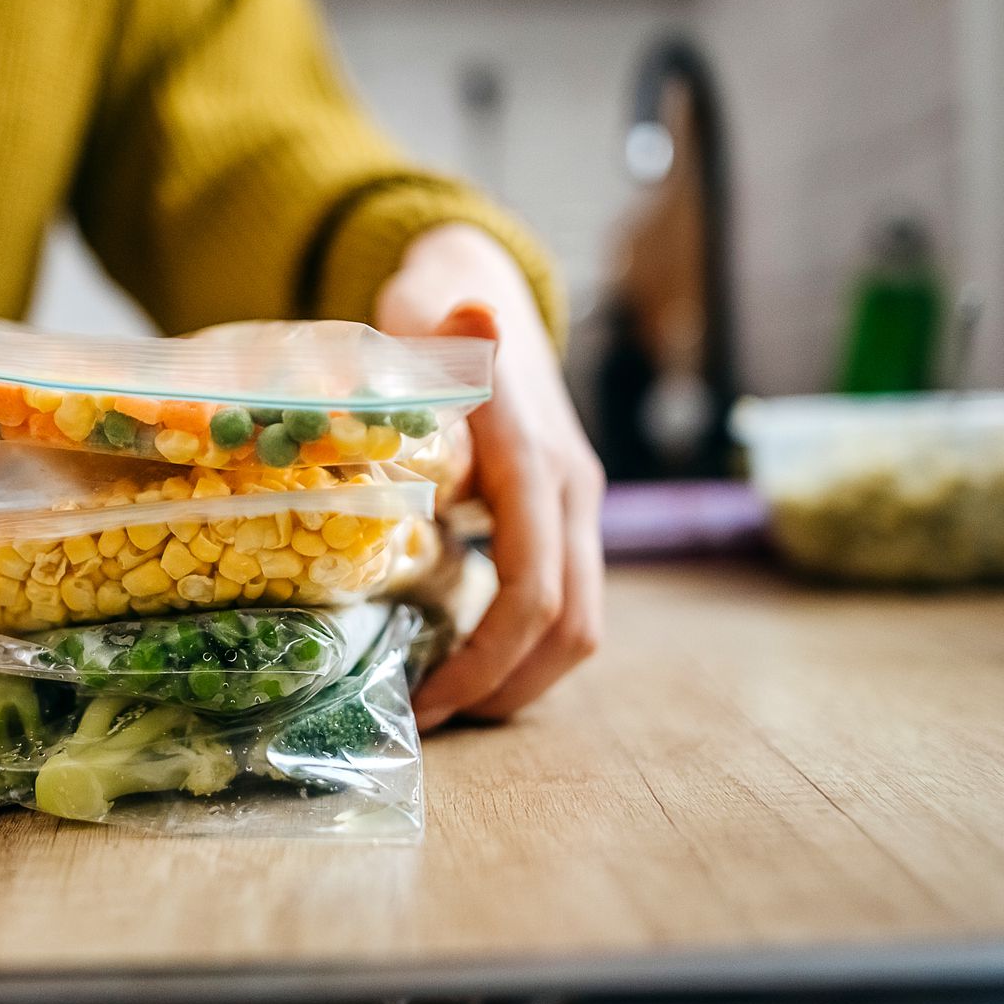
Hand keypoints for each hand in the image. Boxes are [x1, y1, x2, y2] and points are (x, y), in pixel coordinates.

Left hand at [375, 225, 604, 727]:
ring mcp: (572, 502)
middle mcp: (570, 489)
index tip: (425, 698)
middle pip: (572, 626)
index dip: (485, 659)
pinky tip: (461, 655)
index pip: (533, 590)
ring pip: (578, 620)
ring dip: (520, 676)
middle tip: (430, 721)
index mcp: (537, 463)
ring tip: (445, 702)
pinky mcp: (558, 510)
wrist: (476, 282)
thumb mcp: (428, 324)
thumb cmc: (435, 312)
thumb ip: (449, 339)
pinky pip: (560, 596)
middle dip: (505, 689)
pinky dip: (521, 643)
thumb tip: (476, 320)